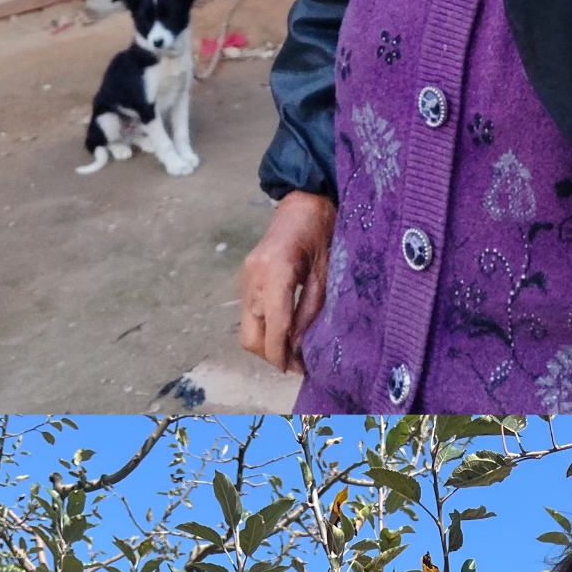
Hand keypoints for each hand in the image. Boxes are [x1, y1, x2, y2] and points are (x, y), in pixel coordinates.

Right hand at [240, 191, 335, 373]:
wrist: (303, 200)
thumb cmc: (322, 228)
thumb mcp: (326, 271)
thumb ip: (310, 309)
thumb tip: (300, 345)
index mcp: (274, 273)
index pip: (273, 329)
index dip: (282, 356)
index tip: (297, 371)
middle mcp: (252, 280)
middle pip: (250, 337)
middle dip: (270, 356)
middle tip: (295, 364)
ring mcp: (245, 280)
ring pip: (248, 330)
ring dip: (267, 344)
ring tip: (293, 349)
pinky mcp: (246, 280)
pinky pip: (250, 315)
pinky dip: (265, 328)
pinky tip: (285, 330)